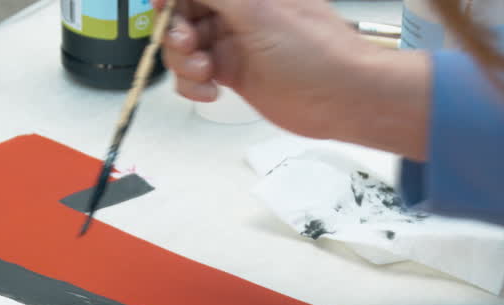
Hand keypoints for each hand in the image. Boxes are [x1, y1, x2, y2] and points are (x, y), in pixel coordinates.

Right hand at [156, 0, 430, 158]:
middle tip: (189, 45)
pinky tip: (210, 91)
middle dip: (176, 31)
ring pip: (185, 47)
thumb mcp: (257, 11)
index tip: (161, 7)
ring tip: (203, 72)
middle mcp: (238, 11)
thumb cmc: (316, 51)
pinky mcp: (233, 73)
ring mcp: (234, 42)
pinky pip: (195, 76)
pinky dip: (193, 85)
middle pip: (183, 14)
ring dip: (183, 62)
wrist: (342, 97)